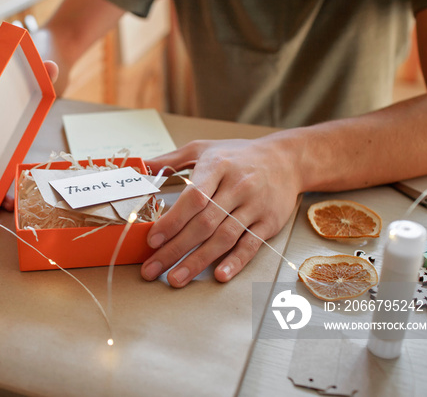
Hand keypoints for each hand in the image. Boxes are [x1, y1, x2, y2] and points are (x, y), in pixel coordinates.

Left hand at [141, 137, 301, 286]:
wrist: (287, 159)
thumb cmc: (238, 155)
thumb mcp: (203, 148)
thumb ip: (170, 159)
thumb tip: (139, 168)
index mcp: (217, 167)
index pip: (194, 198)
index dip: (173, 221)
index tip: (153, 239)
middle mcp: (237, 187)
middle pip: (204, 224)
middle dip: (175, 249)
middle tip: (152, 269)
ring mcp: (254, 206)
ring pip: (224, 238)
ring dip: (198, 261)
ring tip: (176, 279)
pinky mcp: (269, 222)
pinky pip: (250, 245)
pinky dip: (235, 262)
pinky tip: (219, 276)